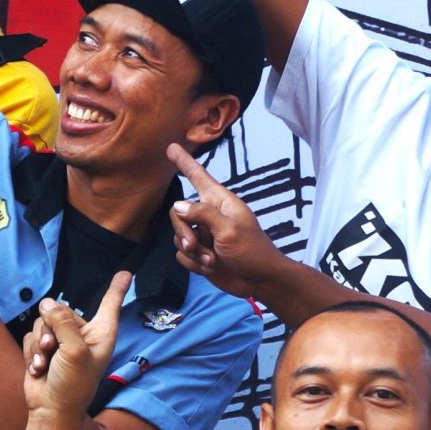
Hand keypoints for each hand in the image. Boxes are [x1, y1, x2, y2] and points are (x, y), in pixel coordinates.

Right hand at [23, 272, 130, 416]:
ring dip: (40, 344)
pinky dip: (31, 352)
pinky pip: (31, 336)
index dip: (117, 289)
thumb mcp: (74, 351)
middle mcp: (82, 335)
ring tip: (46, 363)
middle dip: (51, 329)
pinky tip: (38, 368)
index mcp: (100, 334)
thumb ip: (62, 322)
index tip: (126, 273)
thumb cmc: (72, 385)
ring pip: (42, 323)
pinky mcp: (43, 349)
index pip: (110, 305)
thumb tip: (47, 303)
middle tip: (53, 350)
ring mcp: (62, 342)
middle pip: (60, 310)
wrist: (51, 410)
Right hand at [167, 144, 275, 297]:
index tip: (171, 147)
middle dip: (182, 232)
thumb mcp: (229, 229)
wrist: (260, 282)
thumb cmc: (252, 251)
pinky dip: (193, 264)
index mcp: (220, 202)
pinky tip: (210, 268)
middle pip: (178, 213)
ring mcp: (204, 236)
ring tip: (212, 260)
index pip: (198, 177)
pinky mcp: (200, 254)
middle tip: (194, 245)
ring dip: (193, 252)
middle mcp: (209, 216)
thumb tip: (177, 205)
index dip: (185, 163)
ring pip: (178, 237)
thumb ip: (202, 214)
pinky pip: (182, 255)